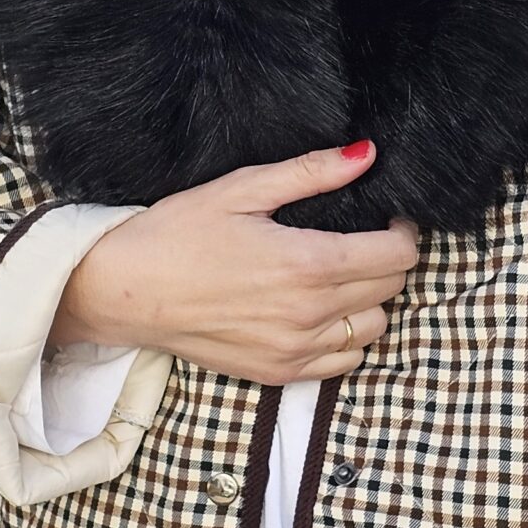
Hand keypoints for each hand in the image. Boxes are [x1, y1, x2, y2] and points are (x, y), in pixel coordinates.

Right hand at [50, 141, 421, 385]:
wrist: (125, 291)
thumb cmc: (177, 233)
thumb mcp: (243, 189)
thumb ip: (311, 172)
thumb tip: (366, 154)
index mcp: (308, 263)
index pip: (397, 256)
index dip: (403, 232)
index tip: (388, 219)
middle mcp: (310, 313)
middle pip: (391, 289)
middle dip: (388, 260)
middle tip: (364, 240)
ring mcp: (295, 349)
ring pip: (374, 328)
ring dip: (371, 301)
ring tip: (342, 276)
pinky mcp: (278, 373)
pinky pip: (344, 363)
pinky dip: (347, 338)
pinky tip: (321, 313)